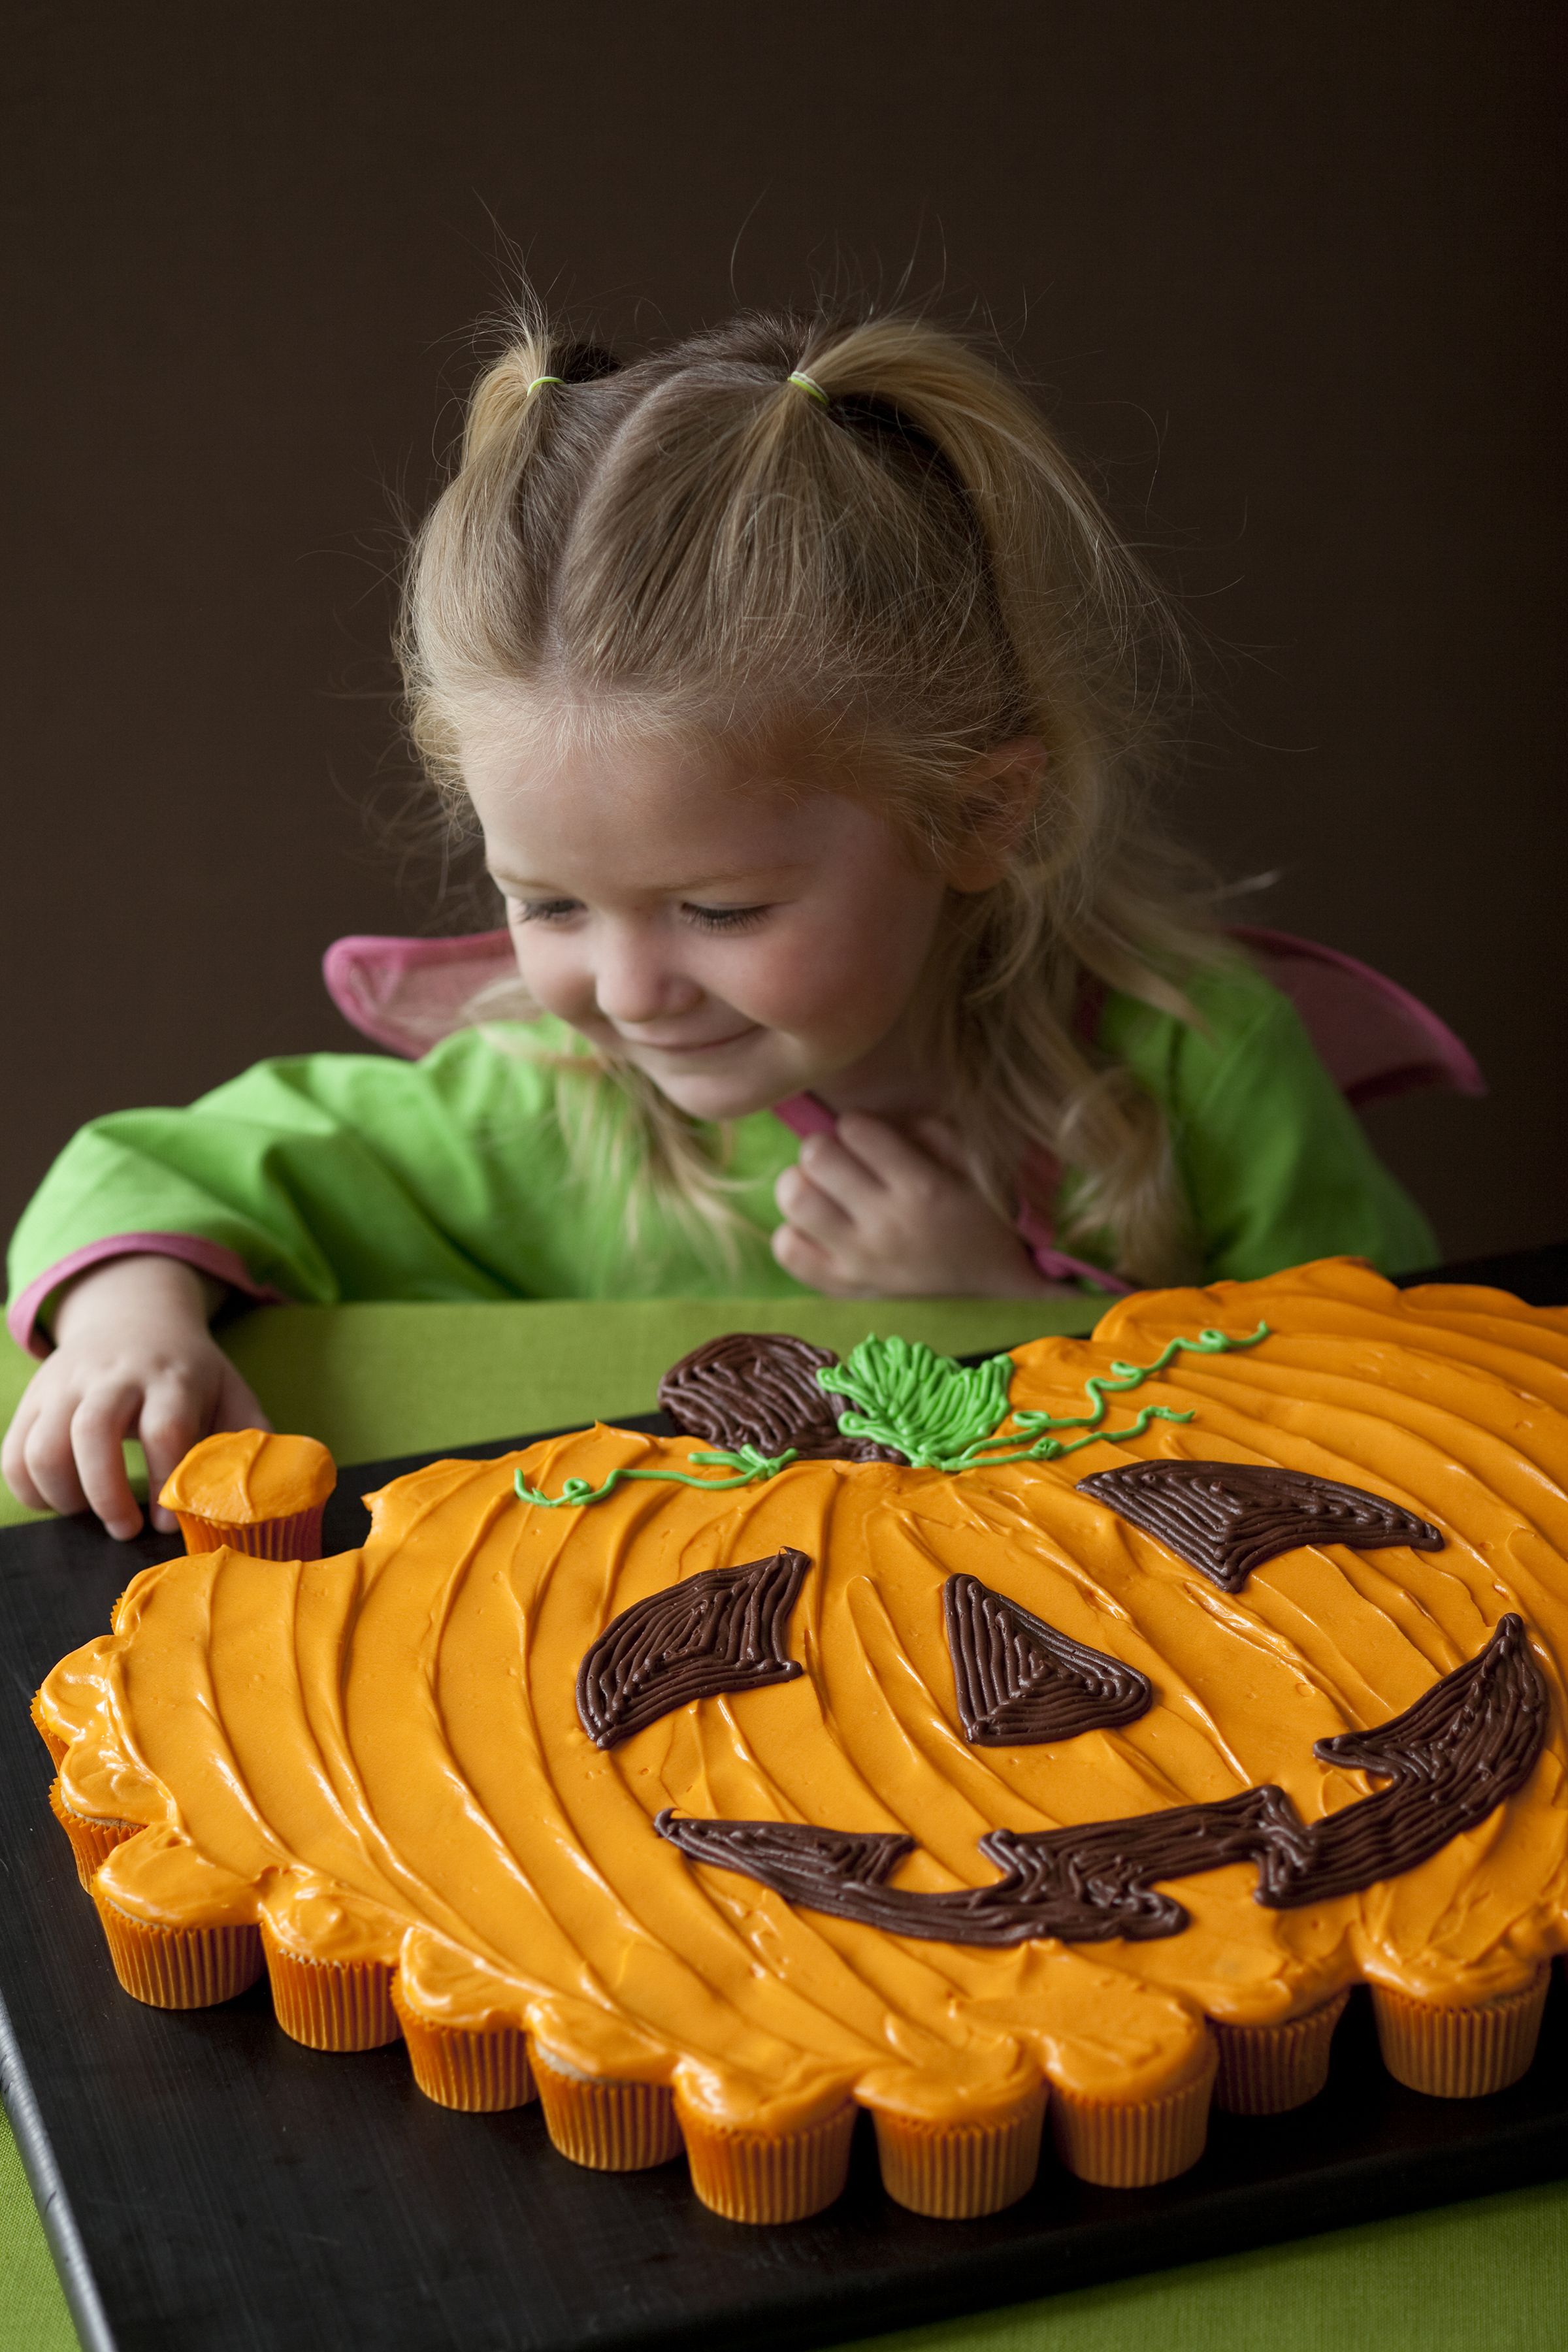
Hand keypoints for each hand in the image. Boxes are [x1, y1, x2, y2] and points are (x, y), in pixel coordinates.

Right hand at [2, 1256, 269, 1539]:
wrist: (133, 1316)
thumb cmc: (189, 1371)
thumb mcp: (230, 1390)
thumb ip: (250, 1437)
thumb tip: (270, 1491)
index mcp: (172, 1376)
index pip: (165, 1427)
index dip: (166, 1478)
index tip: (169, 1522)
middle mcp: (114, 1376)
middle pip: (93, 1431)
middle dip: (106, 1493)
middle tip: (125, 1529)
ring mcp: (67, 1384)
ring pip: (44, 1444)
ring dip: (64, 1495)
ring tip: (92, 1516)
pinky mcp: (35, 1399)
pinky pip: (14, 1451)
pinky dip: (28, 1489)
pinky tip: (60, 1503)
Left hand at [770, 1114, 1065, 1298]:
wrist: (998, 1289)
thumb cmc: (985, 1219)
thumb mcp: (974, 1166)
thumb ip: (931, 1132)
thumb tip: (880, 1121)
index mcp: (921, 1187)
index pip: (855, 1129)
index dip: (857, 1126)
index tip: (869, 1140)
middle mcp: (885, 1223)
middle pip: (815, 1157)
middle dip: (823, 1147)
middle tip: (840, 1162)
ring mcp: (859, 1260)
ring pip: (794, 1199)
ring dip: (801, 1183)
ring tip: (821, 1191)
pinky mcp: (843, 1287)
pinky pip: (788, 1251)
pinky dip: (792, 1231)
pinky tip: (816, 1227)